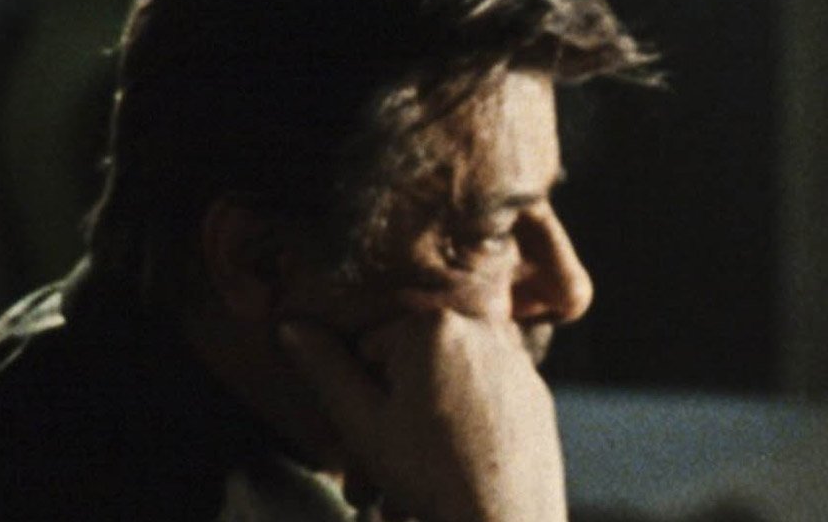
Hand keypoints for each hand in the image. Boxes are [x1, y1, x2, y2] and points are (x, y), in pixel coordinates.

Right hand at [277, 311, 566, 521]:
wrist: (505, 519)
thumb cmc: (429, 473)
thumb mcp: (362, 422)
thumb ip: (325, 369)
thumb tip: (292, 325)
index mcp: (434, 324)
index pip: (369, 347)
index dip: (359, 395)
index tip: (364, 435)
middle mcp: (482, 328)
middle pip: (413, 364)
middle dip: (391, 413)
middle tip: (376, 471)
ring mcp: (515, 358)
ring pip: (448, 383)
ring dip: (424, 423)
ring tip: (412, 480)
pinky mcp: (535, 390)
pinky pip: (483, 398)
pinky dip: (464, 425)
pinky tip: (454, 466)